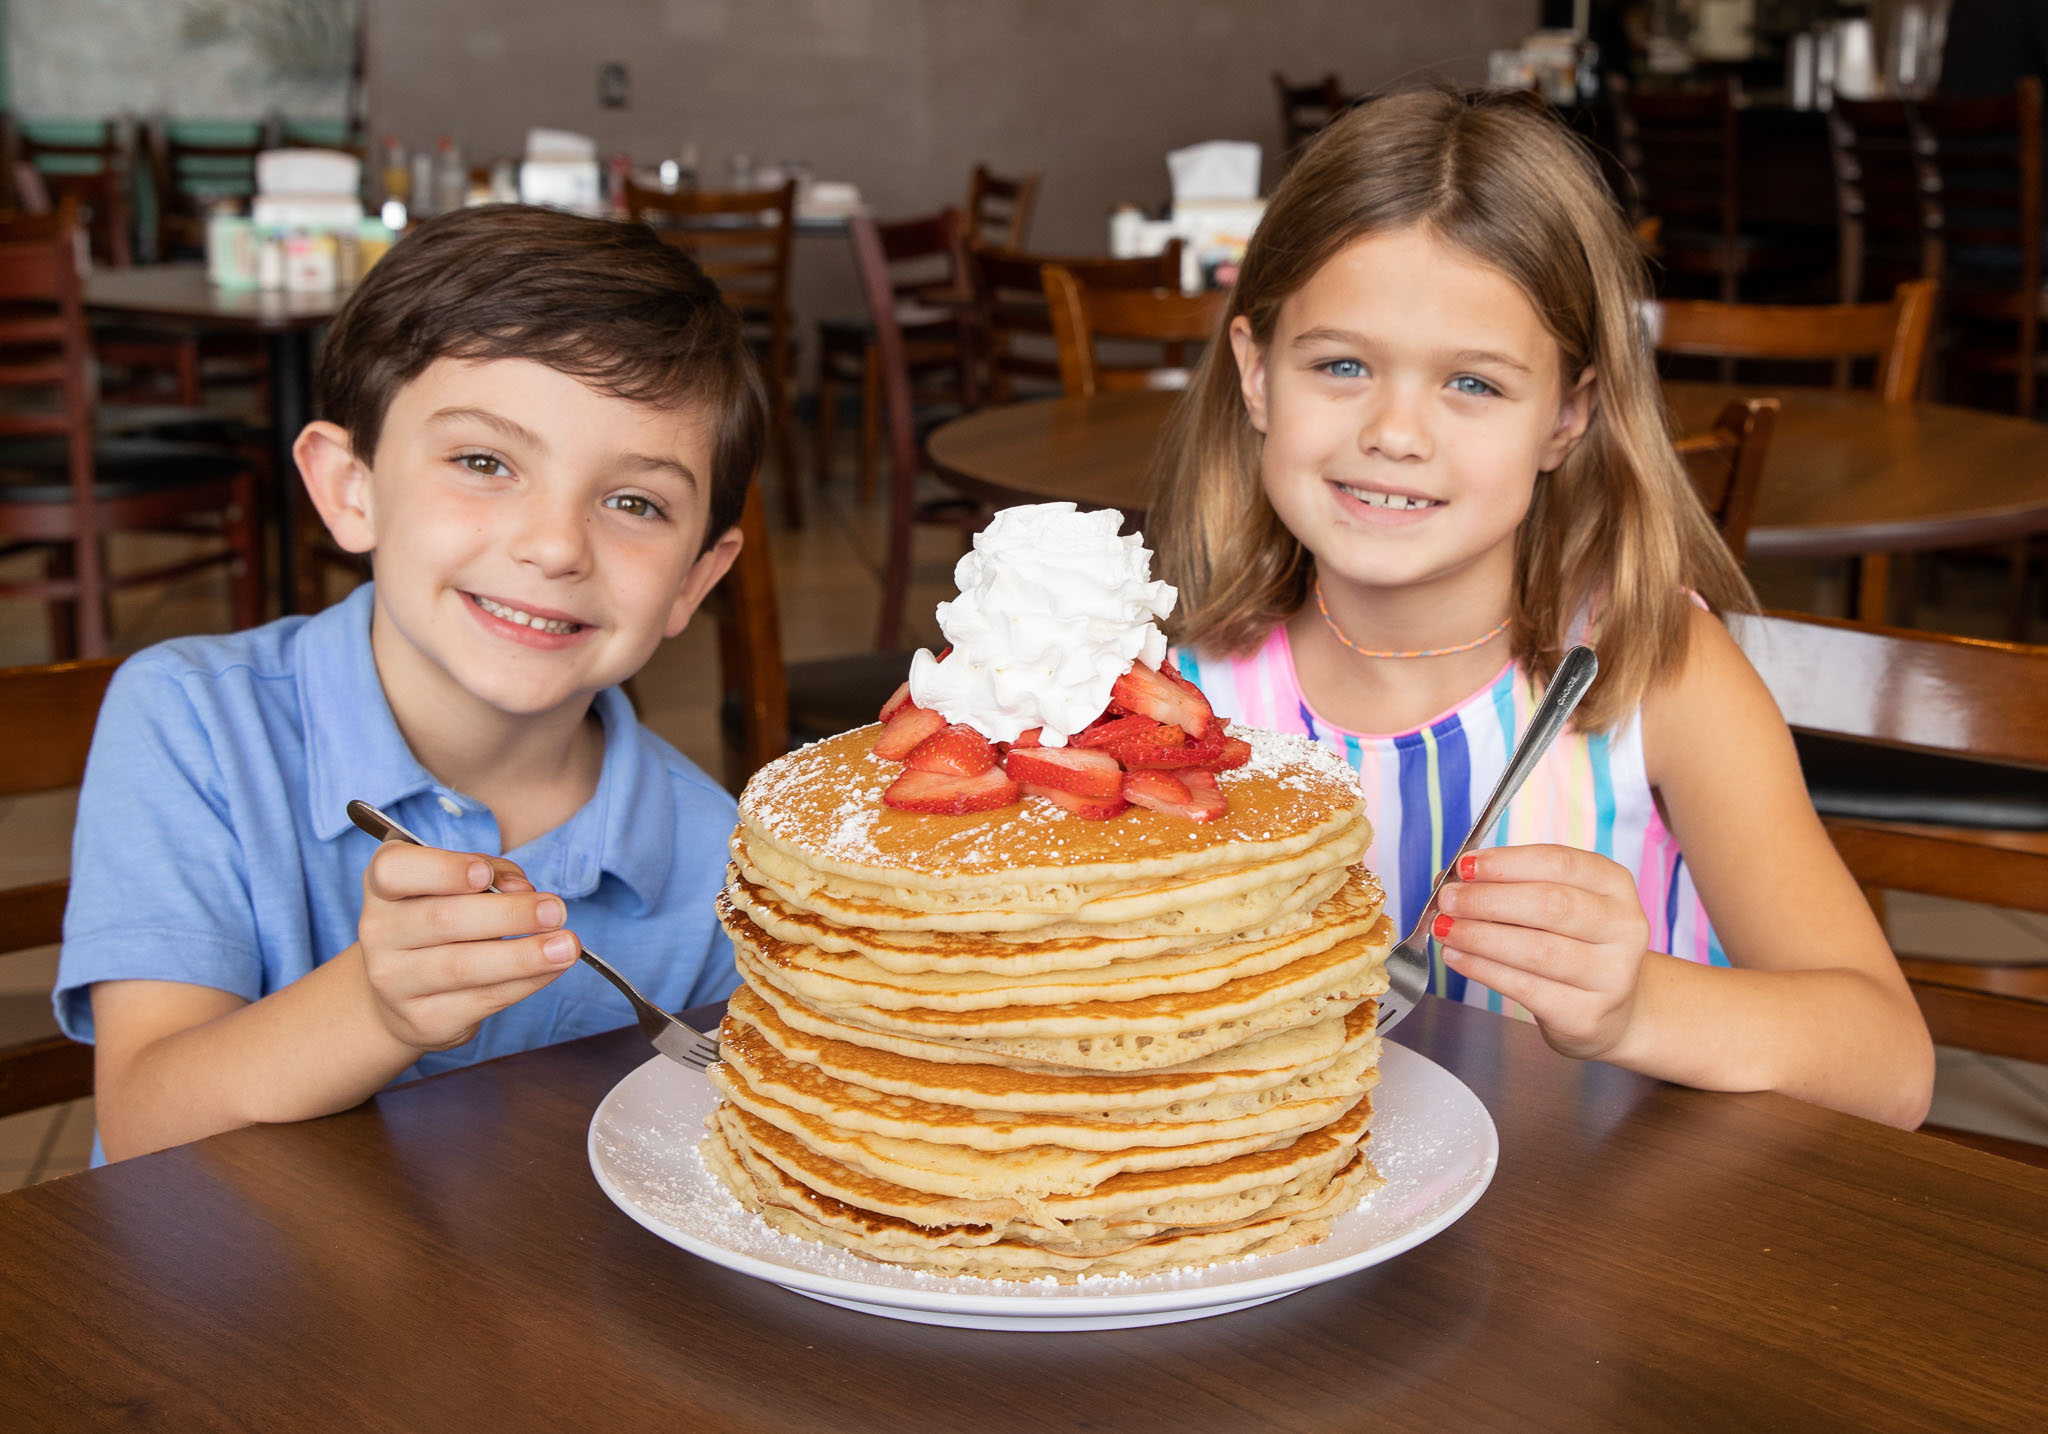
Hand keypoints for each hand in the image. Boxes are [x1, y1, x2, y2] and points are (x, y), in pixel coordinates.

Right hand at [356, 842, 579, 1051]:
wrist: (403, 995)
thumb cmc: (442, 923)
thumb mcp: (458, 885)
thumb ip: (491, 875)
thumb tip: (523, 890)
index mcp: (384, 887)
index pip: (394, 871)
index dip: (441, 870)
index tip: (485, 874)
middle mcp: (378, 933)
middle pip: (443, 919)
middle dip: (508, 914)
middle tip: (555, 911)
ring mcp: (394, 981)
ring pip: (463, 967)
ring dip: (524, 955)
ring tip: (567, 946)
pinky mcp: (423, 1020)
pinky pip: (483, 999)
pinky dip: (525, 982)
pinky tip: (552, 968)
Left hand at [1432, 844, 1650, 1060]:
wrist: (1610, 1011)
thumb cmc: (1573, 945)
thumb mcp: (1556, 905)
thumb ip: (1510, 886)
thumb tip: (1451, 880)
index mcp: (1615, 885)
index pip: (1560, 863)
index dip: (1507, 863)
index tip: (1465, 866)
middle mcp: (1623, 927)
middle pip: (1550, 904)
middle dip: (1487, 900)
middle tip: (1447, 900)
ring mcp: (1610, 974)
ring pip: (1537, 949)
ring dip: (1479, 936)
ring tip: (1445, 928)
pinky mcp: (1586, 1013)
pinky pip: (1525, 987)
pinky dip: (1483, 969)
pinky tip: (1457, 956)